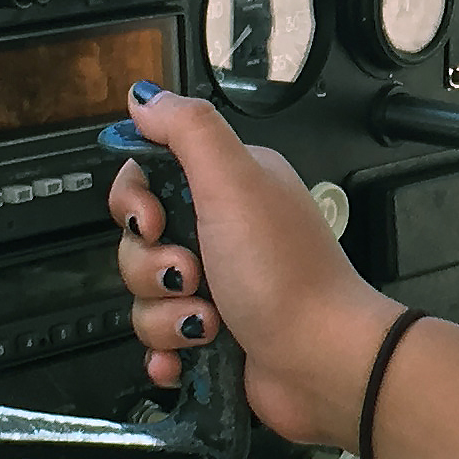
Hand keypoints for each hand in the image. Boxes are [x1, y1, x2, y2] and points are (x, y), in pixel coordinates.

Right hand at [108, 87, 397, 447]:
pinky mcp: (211, 338)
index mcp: (229, 188)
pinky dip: (167, 352)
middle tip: (193, 276)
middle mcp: (222, 234)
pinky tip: (186, 357)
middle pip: (139, 241)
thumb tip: (145, 96)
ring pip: (145, 296)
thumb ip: (188, 131)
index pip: (148, 178)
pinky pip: (159, 341)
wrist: (324, 363)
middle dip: (151, 267)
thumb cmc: (286, 273)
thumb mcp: (235, 183)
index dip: (134, 203)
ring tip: (207, 323)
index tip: (150, 221)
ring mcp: (217, 288)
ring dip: (165, 316)